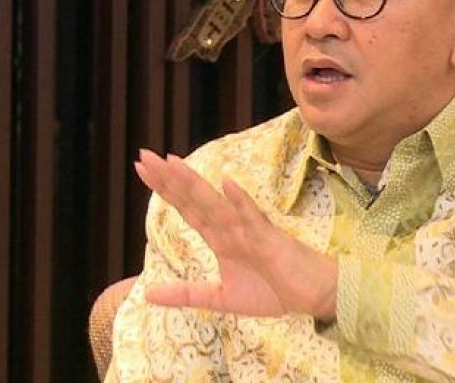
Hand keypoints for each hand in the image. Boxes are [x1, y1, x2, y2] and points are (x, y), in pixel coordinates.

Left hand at [135, 149, 336, 319]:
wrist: (312, 295)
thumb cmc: (272, 292)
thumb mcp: (220, 298)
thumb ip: (185, 294)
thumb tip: (147, 295)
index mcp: (220, 238)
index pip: (187, 208)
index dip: (165, 189)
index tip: (142, 168)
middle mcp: (231, 228)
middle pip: (195, 199)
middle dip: (169, 178)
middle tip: (145, 155)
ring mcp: (249, 230)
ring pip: (217, 204)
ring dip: (195, 184)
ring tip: (173, 164)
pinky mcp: (269, 239)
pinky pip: (253, 218)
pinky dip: (240, 202)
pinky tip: (227, 184)